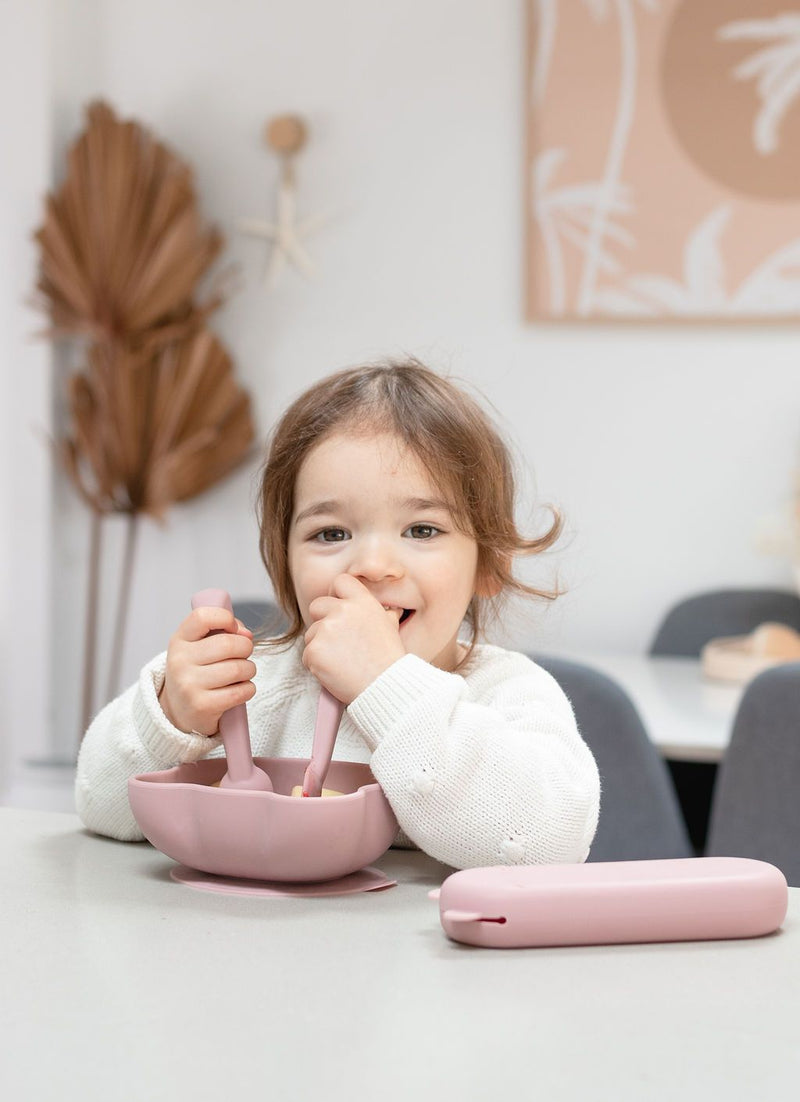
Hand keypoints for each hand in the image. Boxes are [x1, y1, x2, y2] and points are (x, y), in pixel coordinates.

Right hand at [158, 606, 255, 734]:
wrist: (178, 710)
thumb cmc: (197, 672)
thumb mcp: (200, 646)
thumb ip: (225, 631)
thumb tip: (246, 634)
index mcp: (179, 640)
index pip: (202, 617)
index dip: (225, 618)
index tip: (232, 628)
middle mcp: (180, 661)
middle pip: (229, 644)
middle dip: (246, 648)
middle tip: (243, 655)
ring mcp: (189, 685)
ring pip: (238, 668)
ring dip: (249, 670)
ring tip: (241, 674)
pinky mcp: (202, 706)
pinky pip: (241, 691)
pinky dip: (248, 689)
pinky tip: (239, 690)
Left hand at [302, 574, 405, 702]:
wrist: (384, 686)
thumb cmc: (389, 660)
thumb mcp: (390, 627)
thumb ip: (382, 613)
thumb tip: (388, 608)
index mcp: (362, 602)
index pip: (340, 581)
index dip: (337, 594)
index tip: (339, 608)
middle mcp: (343, 611)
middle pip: (317, 605)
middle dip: (323, 621)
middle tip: (338, 641)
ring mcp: (326, 629)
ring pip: (311, 633)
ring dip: (320, 646)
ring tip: (342, 662)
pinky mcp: (314, 650)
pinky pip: (307, 655)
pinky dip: (316, 665)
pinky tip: (334, 672)